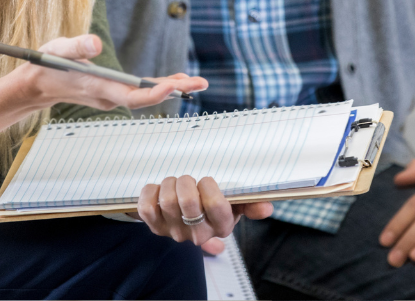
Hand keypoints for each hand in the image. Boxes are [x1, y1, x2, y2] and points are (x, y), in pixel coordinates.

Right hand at [21, 35, 206, 111]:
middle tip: (200, 83)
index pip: (130, 96)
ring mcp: (111, 97)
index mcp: (97, 87)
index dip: (153, 93)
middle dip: (173, 91)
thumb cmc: (47, 65)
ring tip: (195, 82)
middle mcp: (107, 97)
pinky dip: (159, 87)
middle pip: (145, 98)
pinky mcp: (113, 93)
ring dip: (170, 90)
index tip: (173, 86)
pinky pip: (141, 92)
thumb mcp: (58, 49)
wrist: (38, 85)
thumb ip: (77, 47)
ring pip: (145, 96)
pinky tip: (175, 81)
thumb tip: (96, 44)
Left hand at [137, 175, 272, 248]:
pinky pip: (147, 205)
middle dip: (187, 181)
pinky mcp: (154, 226)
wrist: (183, 217)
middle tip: (189, 180)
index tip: (207, 181)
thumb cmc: (211, 206)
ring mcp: (173, 231)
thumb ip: (251, 204)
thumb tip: (267, 207)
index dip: (210, 187)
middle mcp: (197, 233)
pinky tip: (159, 189)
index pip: (216, 206)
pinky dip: (151, 191)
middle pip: (188, 201)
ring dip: (170, 183)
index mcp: (220, 226)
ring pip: (166, 200)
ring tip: (175, 183)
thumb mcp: (234, 205)